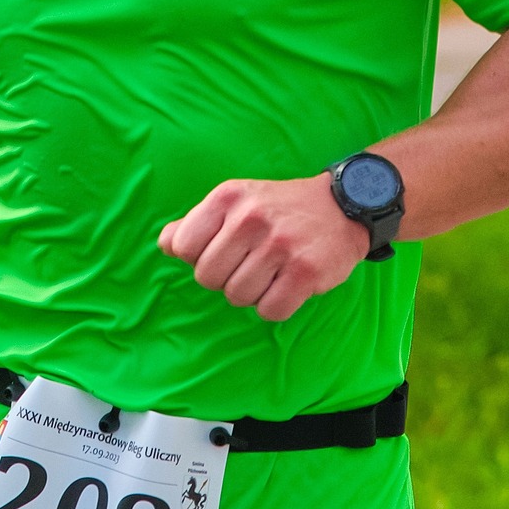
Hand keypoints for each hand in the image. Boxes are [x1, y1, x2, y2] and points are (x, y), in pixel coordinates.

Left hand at [158, 175, 367, 321]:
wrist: (343, 206)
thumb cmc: (279, 209)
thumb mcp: (235, 202)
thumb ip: (196, 223)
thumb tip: (165, 245)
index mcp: (228, 197)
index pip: (182, 246)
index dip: (198, 257)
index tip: (221, 251)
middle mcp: (251, 218)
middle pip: (207, 277)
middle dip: (224, 279)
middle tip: (249, 264)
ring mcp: (280, 245)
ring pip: (237, 297)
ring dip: (252, 293)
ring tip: (270, 272)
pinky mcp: (306, 272)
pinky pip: (270, 310)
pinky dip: (275, 306)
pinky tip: (286, 284)